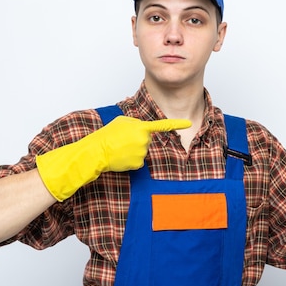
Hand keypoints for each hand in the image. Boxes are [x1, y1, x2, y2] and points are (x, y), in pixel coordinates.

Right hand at [36, 116, 190, 200]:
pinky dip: (131, 159)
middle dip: (138, 140)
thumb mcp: (121, 122)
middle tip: (123, 140)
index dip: (176, 124)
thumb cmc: (107, 135)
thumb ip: (136, 123)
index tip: (189, 122)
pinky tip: (121, 157)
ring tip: (120, 148)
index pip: (162, 125)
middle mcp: (144, 140)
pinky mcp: (138, 163)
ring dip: (134, 150)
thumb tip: (143, 128)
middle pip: (147, 140)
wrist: (96, 151)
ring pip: (143, 151)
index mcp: (141, 127)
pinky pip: (139, 161)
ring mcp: (142, 152)